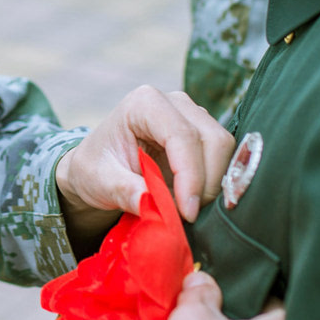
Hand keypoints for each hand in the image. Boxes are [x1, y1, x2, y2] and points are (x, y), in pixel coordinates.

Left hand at [56, 87, 233, 250]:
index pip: (182, 135)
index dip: (190, 176)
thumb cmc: (96, 168)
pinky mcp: (203, 135)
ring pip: (224, 150)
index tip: (186, 212)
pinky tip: (195, 203)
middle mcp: (175, 103)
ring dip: (213, 185)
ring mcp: (193, 116)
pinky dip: (215, 184)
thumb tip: (157, 209)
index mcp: (145, 103)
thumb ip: (126, 192)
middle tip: (187, 216)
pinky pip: (223, 159)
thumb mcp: (100, 182)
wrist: (98, 166)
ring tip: (187, 211)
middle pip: (213, 140)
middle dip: (207, 183)